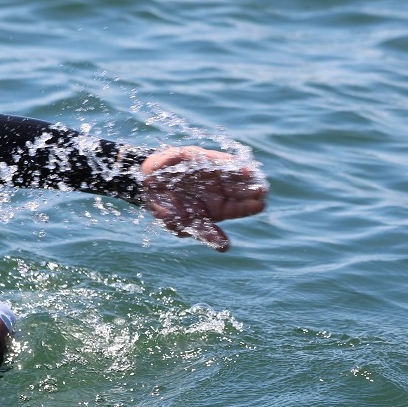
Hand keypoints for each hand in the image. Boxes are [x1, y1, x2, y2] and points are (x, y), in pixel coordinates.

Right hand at [141, 146, 266, 250]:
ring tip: (253, 174)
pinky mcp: (200, 158)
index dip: (250, 207)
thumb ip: (205, 233)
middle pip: (240, 190)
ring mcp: (211, 173)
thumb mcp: (182, 225)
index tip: (261, 205)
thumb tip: (226, 248)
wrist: (145, 185)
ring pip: (232, 174)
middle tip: (263, 189)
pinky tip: (237, 163)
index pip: (238, 208)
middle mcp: (218, 190)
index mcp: (217, 208)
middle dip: (251, 189)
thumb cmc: (166, 208)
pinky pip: (215, 160)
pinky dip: (226, 162)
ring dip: (243, 174)